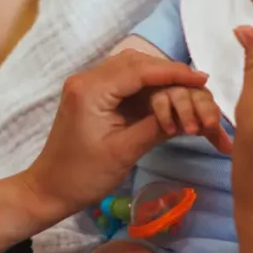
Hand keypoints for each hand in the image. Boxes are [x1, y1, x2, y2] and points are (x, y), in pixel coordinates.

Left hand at [24, 50, 209, 219]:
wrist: (50, 189)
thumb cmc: (83, 176)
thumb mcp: (124, 151)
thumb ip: (156, 126)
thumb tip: (189, 110)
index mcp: (91, 91)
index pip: (139, 70)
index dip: (173, 72)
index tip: (202, 78)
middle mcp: (88, 79)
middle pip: (136, 62)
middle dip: (169, 72)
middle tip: (199, 83)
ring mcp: (89, 86)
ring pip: (132, 68)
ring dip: (159, 77)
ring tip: (188, 88)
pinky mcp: (93, 95)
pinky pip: (125, 81)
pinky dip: (148, 86)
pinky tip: (167, 94)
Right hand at [150, 85, 232, 153]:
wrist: (161, 112)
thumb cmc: (185, 115)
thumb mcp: (201, 125)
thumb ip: (215, 136)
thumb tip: (231, 150)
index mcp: (202, 94)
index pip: (209, 100)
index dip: (210, 111)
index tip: (212, 125)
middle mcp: (189, 89)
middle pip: (197, 95)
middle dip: (202, 110)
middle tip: (201, 128)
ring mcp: (171, 90)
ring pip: (180, 96)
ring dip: (185, 112)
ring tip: (186, 132)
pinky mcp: (155, 96)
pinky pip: (160, 101)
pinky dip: (164, 115)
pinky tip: (169, 130)